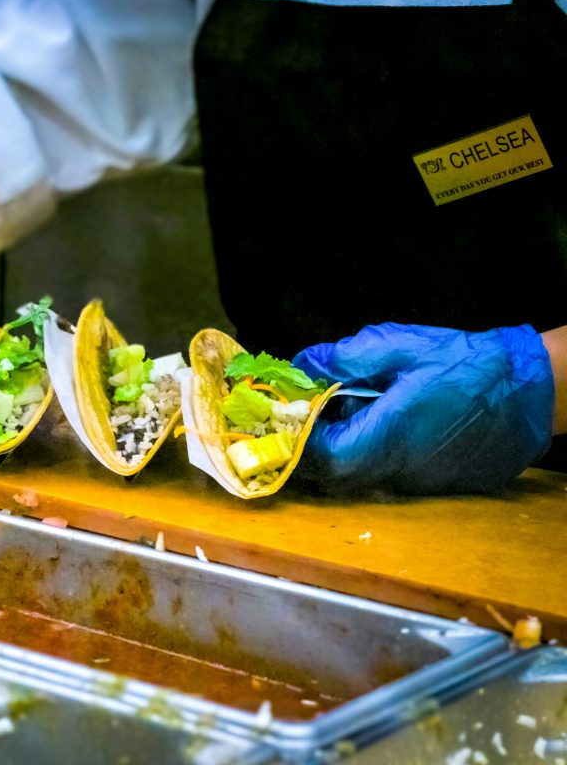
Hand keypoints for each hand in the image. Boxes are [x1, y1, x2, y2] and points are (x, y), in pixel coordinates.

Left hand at [291, 323, 553, 493]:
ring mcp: (419, 481)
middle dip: (318, 443)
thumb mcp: (400, 345)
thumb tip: (304, 364)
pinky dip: (375, 452)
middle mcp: (400, 466)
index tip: (298, 410)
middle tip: (317, 410)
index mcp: (390, 433)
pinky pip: (388, 474)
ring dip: (346, 446)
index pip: (326, 455)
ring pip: (361, 474)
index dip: (303, 435)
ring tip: (356, 410)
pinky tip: (387, 422)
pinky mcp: (434, 484)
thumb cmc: (467, 364)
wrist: (531, 390)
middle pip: (337, 472)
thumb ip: (347, 356)